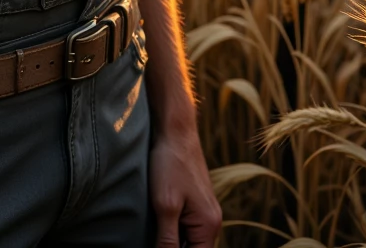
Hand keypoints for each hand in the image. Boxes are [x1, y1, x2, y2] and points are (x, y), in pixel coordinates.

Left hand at [149, 122, 221, 247]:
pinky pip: (187, 229)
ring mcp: (205, 213)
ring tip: (154, 232)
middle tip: (153, 238)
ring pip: (189, 241)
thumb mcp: (165, 206)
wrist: (176, 131)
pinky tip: (157, 227)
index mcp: (208, 226)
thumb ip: (167, 241)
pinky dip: (174, 233)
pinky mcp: (196, 204)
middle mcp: (212, 222)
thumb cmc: (170, 165)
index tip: (157, 246)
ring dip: (173, 242)